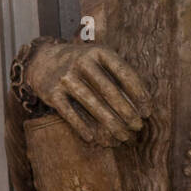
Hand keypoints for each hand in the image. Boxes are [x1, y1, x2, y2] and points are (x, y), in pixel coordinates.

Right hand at [24, 41, 149, 144]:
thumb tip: (142, 104)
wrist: (42, 61)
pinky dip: (81, 127)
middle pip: (109, 91)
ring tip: (123, 137)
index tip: (147, 112)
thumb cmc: (82, 65)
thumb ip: (118, 75)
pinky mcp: (51, 93)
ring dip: (109, 123)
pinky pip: (69, 113)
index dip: (138, 93)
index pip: (124, 73)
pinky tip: (94, 139)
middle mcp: (81, 61)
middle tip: (138, 127)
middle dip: (126, 112)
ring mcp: (65, 77)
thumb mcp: (99, 59)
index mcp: (98, 51)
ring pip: (91, 104)